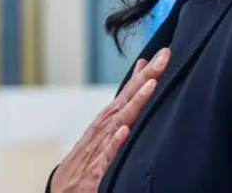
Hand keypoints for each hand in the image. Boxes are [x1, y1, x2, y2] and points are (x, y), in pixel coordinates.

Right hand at [50, 48, 170, 192]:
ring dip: (135, 103)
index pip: (131, 89)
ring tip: (150, 86)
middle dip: (147, 77)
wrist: (66, 186)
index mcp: (111, 116)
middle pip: (129, 98)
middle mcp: (106, 126)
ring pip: (120, 120)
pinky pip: (108, 154)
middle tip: (164, 57)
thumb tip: (144, 69)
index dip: (148, 71)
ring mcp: (102, 145)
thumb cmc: (90, 153)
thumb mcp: (108, 124)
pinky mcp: (99, 168)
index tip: (165, 53)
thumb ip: (127, 99)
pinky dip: (116, 142)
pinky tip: (124, 131)